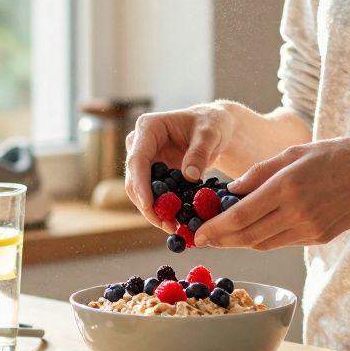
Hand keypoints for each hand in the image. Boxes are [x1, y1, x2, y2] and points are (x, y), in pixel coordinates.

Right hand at [124, 104, 236, 231]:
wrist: (215, 126)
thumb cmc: (212, 123)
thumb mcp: (210, 133)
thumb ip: (200, 152)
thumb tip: (189, 176)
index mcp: (148, 127)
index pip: (138, 159)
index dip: (140, 184)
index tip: (149, 205)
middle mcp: (139, 144)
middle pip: (134, 179)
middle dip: (148, 205)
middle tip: (167, 224)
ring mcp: (145, 161)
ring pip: (140, 192)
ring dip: (154, 211)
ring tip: (174, 227)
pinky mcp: (153, 174)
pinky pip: (153, 195)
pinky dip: (163, 209)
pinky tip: (177, 222)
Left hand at [195, 138, 349, 249]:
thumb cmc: (335, 155)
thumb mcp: (294, 152)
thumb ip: (259, 173)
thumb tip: (231, 192)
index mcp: (287, 187)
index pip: (241, 216)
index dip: (215, 229)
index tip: (197, 233)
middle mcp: (297, 213)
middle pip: (248, 236)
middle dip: (221, 241)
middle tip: (201, 239)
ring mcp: (309, 229)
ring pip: (263, 244)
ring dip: (239, 242)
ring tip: (221, 237)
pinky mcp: (318, 238)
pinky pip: (281, 242)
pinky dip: (262, 239)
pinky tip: (251, 231)